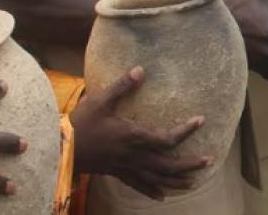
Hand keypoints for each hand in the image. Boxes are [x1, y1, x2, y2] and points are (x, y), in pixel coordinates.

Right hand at [71, 67, 208, 200]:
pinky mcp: (117, 172)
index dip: (186, 131)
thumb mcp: (101, 100)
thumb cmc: (80, 123)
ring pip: (156, 178)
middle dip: (189, 164)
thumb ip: (122, 85)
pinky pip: (138, 184)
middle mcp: (133, 155)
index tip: (201, 121)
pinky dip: (152, 190)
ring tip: (194, 182)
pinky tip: (162, 196)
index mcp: (133, 136)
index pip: (166, 138)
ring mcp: (125, 166)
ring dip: (176, 180)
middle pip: (167, 164)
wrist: (58, 149)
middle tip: (208, 160)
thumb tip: (141, 69)